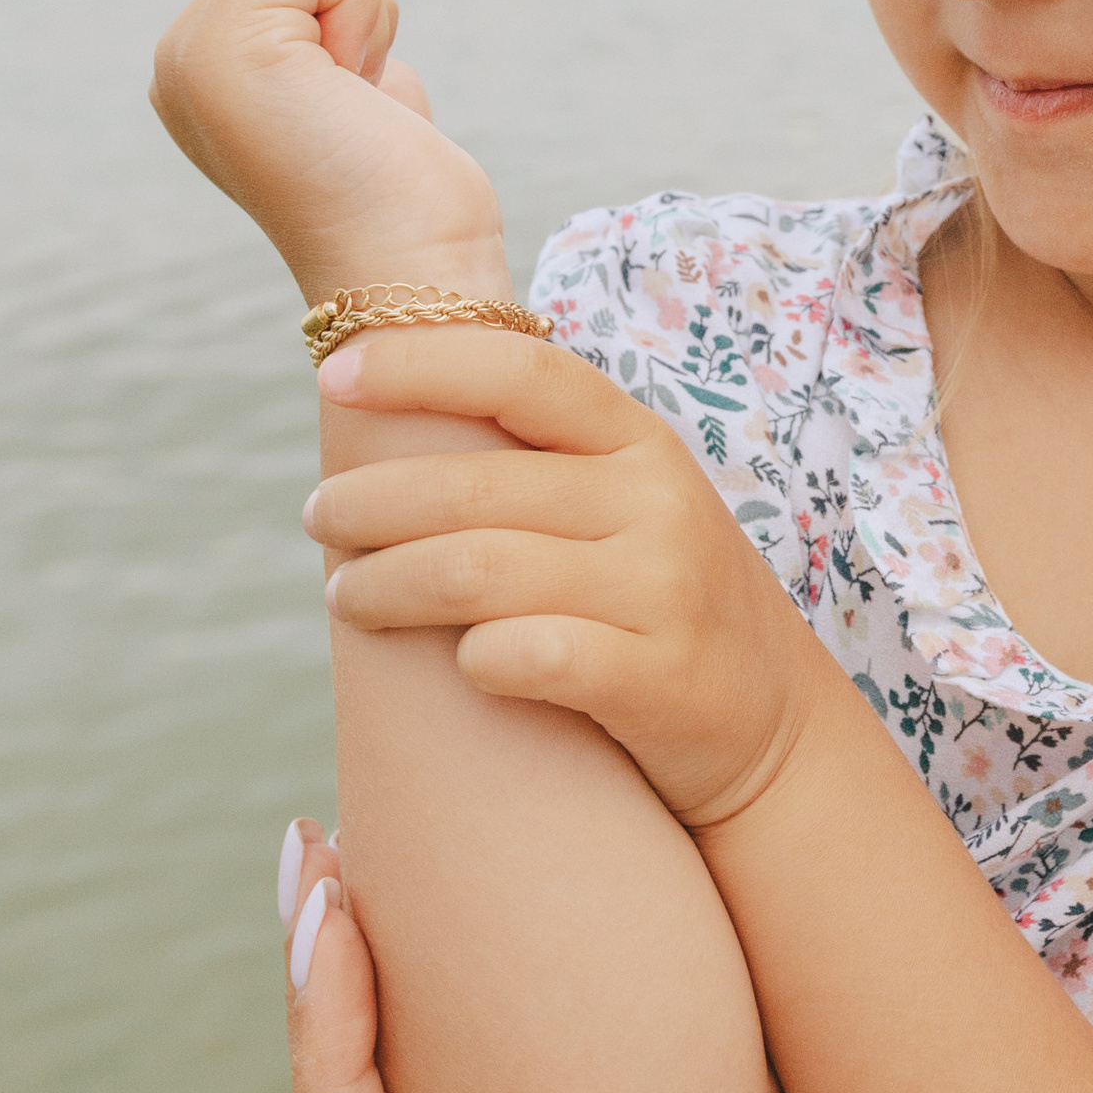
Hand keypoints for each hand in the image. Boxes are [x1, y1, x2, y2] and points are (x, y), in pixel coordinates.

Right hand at [152, 0, 505, 299]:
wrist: (410, 283)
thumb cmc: (409, 202)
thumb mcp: (366, 92)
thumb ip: (338, 43)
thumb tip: (348, 22)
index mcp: (207, 71)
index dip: (356, 16)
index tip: (353, 106)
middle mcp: (179, 61)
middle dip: (359, 8)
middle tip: (354, 107)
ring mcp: (188, 54)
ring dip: (365, 14)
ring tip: (351, 105)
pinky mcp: (219, 50)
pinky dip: (362, 11)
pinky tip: (351, 95)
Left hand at [305, 321, 836, 833]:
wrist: (774, 728)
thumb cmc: (659, 605)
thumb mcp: (626, 508)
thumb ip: (538, 466)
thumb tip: (384, 432)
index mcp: (639, 441)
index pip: (520, 372)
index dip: (419, 364)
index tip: (333, 376)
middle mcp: (656, 499)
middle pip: (473, 486)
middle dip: (370, 502)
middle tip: (318, 519)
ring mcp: (663, 587)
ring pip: (481, 570)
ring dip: (388, 585)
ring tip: (346, 598)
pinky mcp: (660, 675)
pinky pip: (532, 654)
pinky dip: (476, 658)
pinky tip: (458, 664)